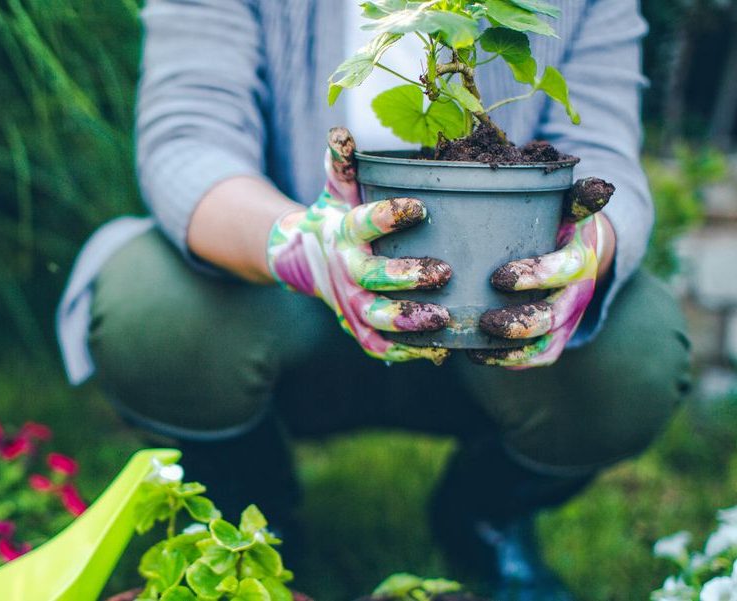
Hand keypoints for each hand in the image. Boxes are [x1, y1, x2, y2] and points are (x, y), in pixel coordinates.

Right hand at [266, 127, 452, 363]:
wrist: (304, 259)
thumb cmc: (337, 216)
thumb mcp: (338, 188)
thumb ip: (344, 163)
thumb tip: (341, 131)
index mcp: (345, 233)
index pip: (365, 223)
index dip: (390, 216)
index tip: (421, 207)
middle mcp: (345, 271)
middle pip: (372, 278)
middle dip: (406, 277)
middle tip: (443, 271)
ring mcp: (351, 303)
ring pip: (377, 317)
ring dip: (409, 320)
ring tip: (444, 317)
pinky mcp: (358, 328)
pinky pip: (380, 345)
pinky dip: (406, 351)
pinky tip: (438, 350)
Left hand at [469, 177, 615, 367]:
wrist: (580, 249)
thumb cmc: (560, 222)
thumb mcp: (569, 206)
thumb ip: (577, 197)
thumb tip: (599, 186)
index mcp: (579, 258)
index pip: (564, 270)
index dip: (535, 276)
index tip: (498, 278)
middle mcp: (577, 293)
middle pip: (554, 317)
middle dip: (520, 322)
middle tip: (485, 321)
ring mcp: (567, 319)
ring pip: (545, 344)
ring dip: (513, 349)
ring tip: (477, 344)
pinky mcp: (556, 337)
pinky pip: (537, 357)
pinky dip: (510, 361)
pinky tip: (477, 356)